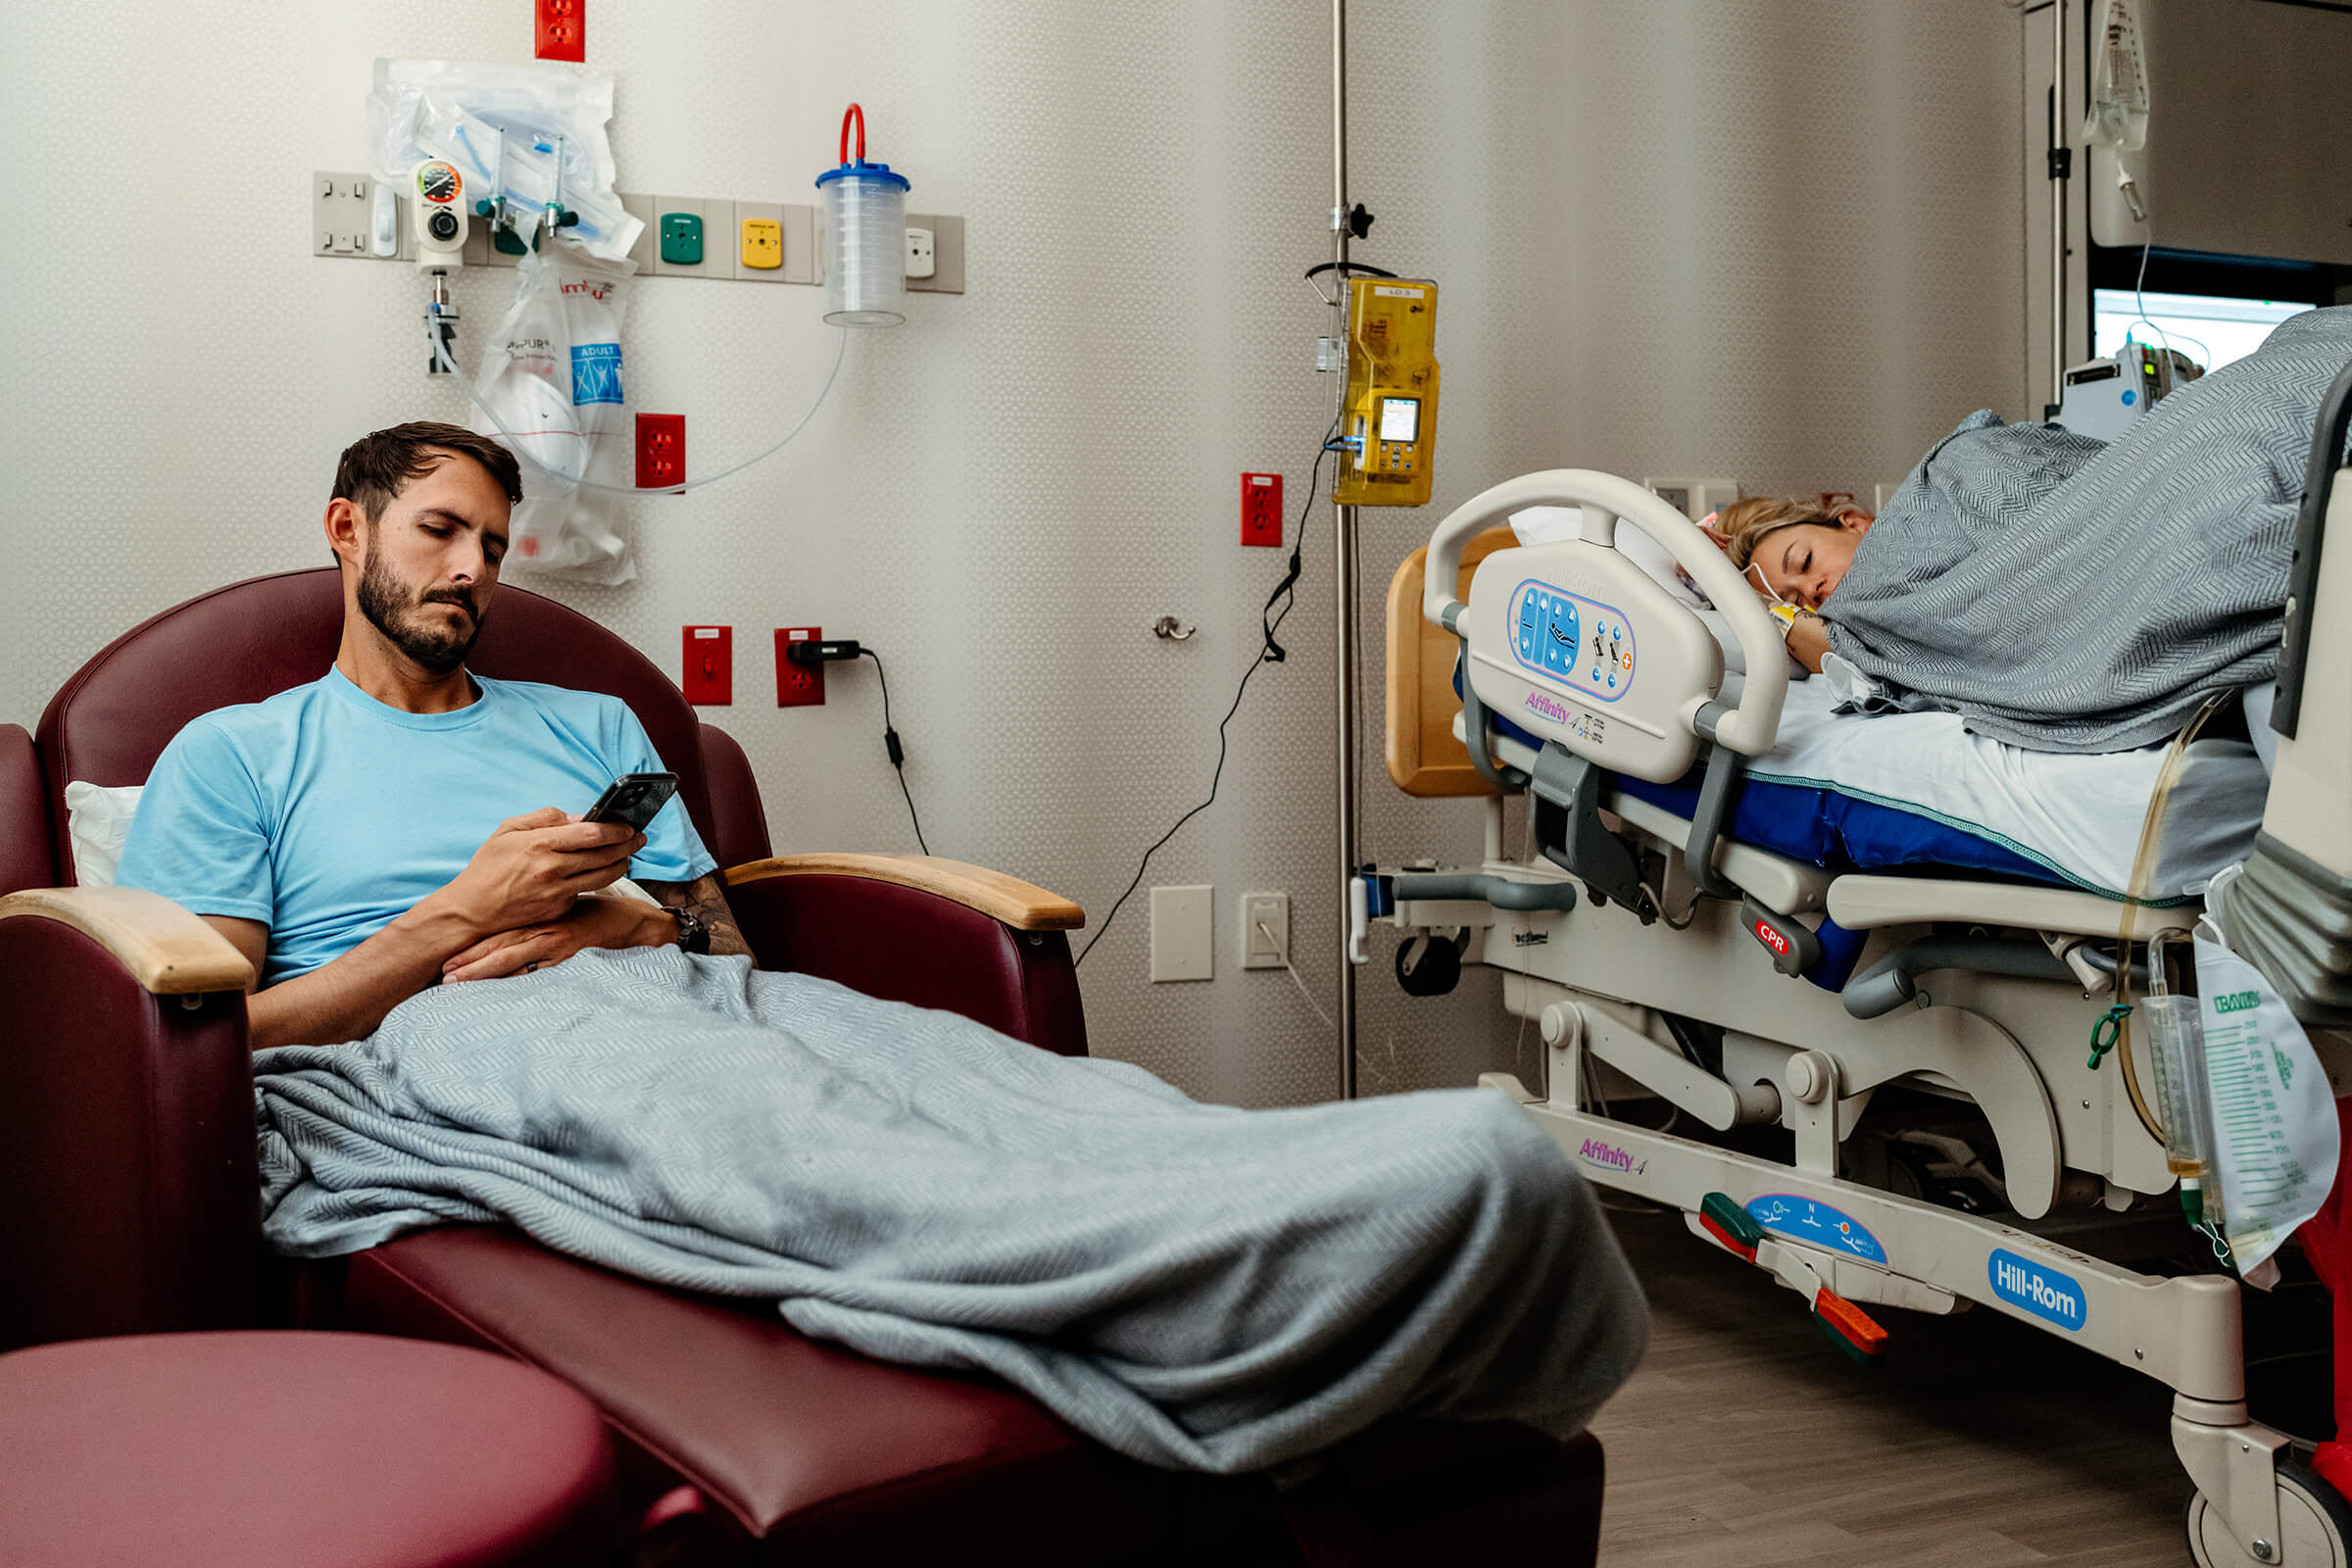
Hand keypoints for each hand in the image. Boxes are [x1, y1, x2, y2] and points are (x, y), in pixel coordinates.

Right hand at [433, 807, 645, 941]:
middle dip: (628, 844)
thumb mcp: (508, 831)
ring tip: (627, 854)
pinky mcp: (559, 910)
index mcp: (540, 844)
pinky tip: (600, 871)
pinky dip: (596, 880)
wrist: (472, 911)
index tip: (628, 824)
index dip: (617, 828)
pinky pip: (586, 892)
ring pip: (604, 876)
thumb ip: (545, 818)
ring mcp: (557, 893)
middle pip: (605, 854)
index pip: (592, 833)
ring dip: (621, 863)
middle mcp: (552, 870)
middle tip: (639, 837)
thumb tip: (579, 817)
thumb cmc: (488, 866)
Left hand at [441, 893, 673, 983]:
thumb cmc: (597, 918)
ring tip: (457, 982)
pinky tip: (500, 988)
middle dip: (469, 962)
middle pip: (499, 947)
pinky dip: (518, 978)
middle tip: (443, 976)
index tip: (446, 963)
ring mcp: (557, 943)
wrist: (632, 922)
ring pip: (513, 958)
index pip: (498, 936)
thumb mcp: (565, 915)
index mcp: (539, 920)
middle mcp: (543, 930)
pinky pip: (540, 970)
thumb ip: (540, 927)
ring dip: (483, 970)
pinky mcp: (572, 954)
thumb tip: (511, 941)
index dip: (471, 950)